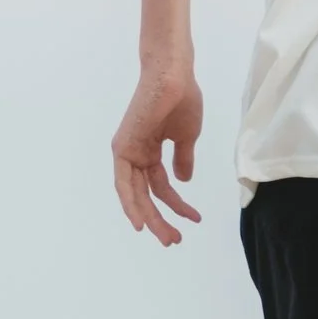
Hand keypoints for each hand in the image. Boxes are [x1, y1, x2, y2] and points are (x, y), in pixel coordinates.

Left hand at [113, 62, 204, 243]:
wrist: (174, 77)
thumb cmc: (182, 99)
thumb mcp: (186, 137)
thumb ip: (182, 159)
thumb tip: (184, 181)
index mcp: (149, 150)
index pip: (161, 186)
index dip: (176, 204)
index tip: (194, 219)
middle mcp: (135, 153)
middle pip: (146, 195)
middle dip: (161, 219)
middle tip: (174, 241)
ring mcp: (127, 151)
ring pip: (135, 194)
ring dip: (150, 218)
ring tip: (167, 238)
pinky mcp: (123, 148)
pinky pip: (125, 183)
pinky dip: (131, 204)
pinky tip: (141, 223)